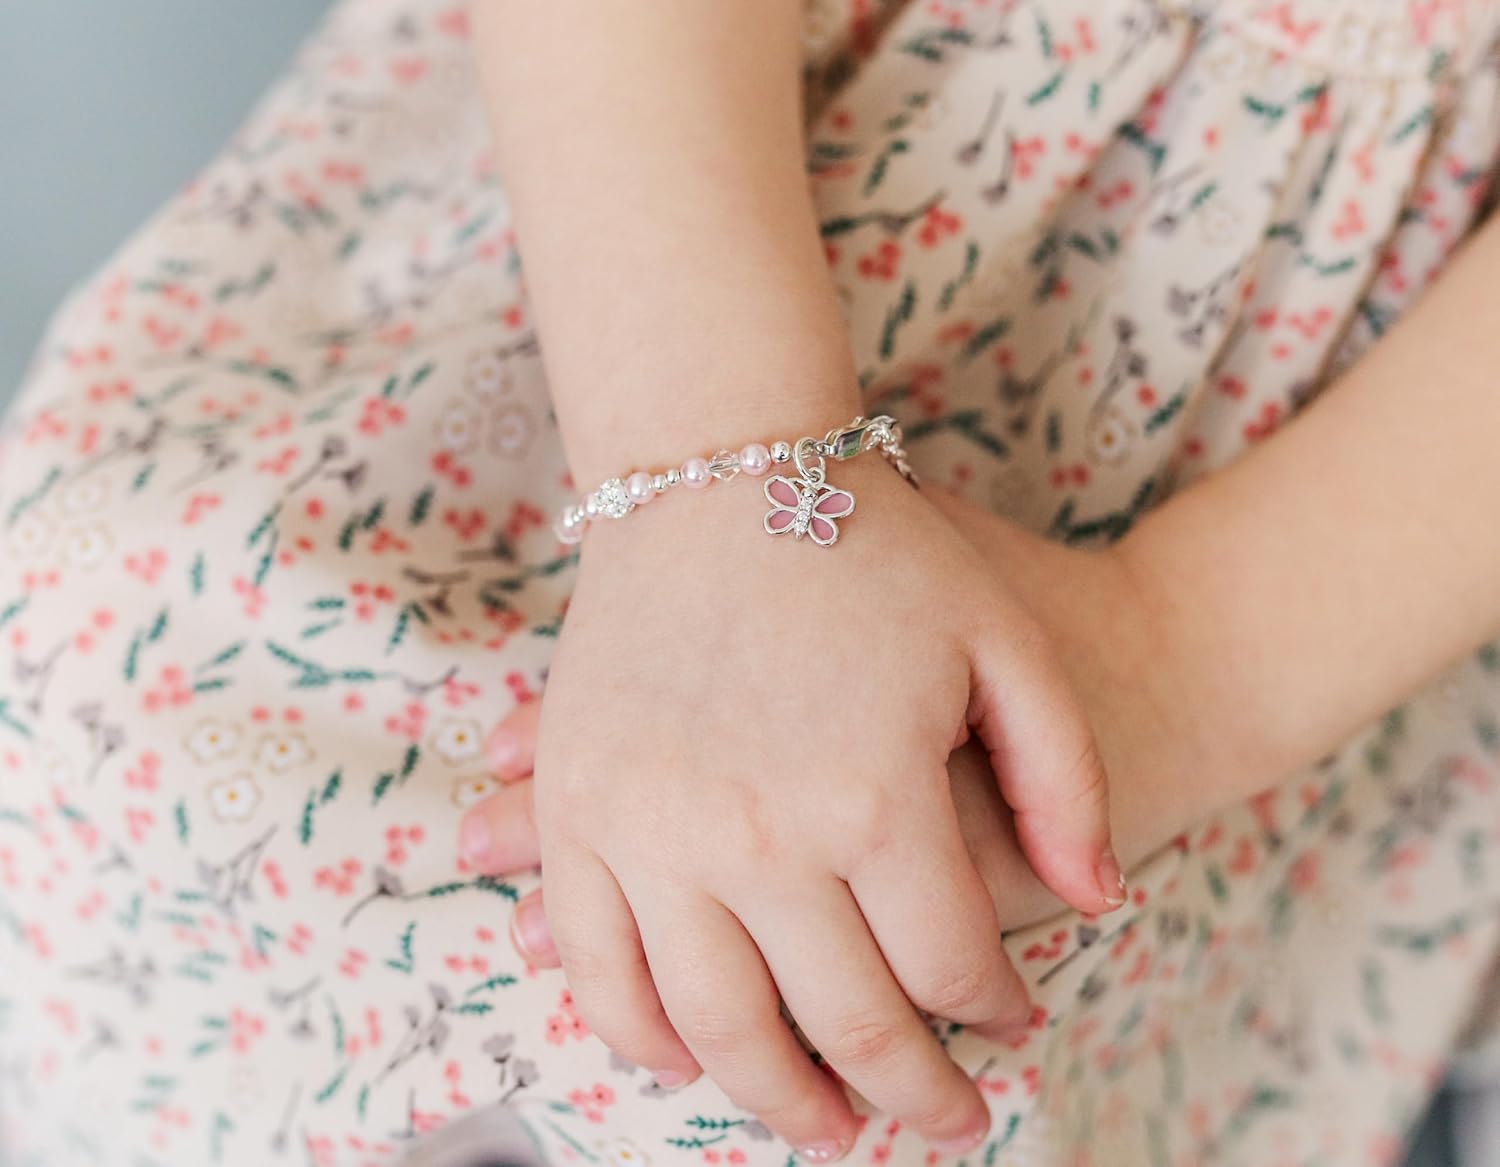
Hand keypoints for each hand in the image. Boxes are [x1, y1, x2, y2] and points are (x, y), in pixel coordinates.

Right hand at [475, 460, 1124, 1157]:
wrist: (720, 469)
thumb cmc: (874, 549)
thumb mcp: (1008, 644)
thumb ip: (1068, 783)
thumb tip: (1099, 905)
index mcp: (874, 797)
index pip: (951, 972)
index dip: (992, 1017)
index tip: (1008, 1028)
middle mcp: (757, 835)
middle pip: (844, 1026)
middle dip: (906, 1096)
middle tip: (938, 1122)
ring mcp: (651, 831)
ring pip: (719, 1030)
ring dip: (778, 1099)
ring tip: (827, 1124)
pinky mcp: (580, 814)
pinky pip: (602, 969)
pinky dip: (647, 1036)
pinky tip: (697, 1059)